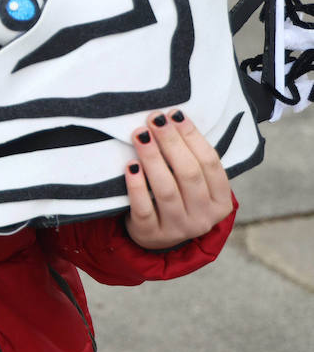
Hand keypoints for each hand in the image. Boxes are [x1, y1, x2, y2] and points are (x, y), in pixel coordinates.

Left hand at [123, 110, 233, 249]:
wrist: (156, 237)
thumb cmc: (177, 199)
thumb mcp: (194, 186)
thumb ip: (191, 159)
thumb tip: (172, 118)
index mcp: (220, 202)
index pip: (211, 164)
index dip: (193, 137)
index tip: (175, 114)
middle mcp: (203, 217)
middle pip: (188, 174)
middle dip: (171, 142)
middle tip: (154, 119)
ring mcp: (178, 228)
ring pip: (166, 189)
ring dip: (153, 158)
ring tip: (140, 135)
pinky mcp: (151, 234)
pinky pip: (144, 207)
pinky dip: (136, 186)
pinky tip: (130, 166)